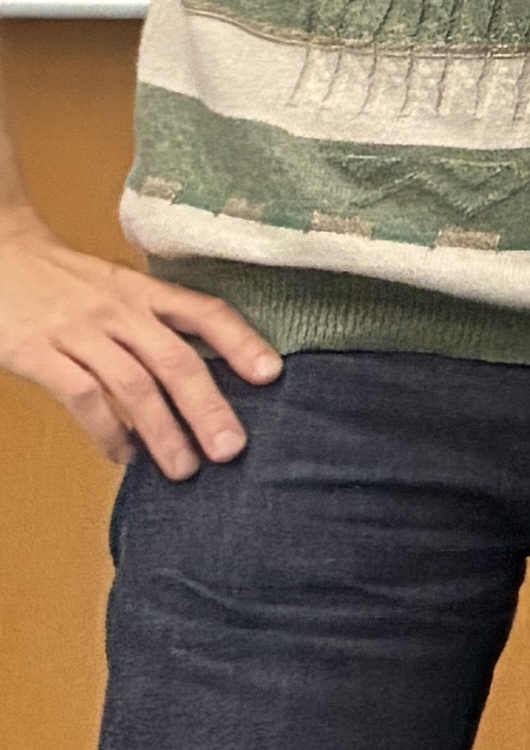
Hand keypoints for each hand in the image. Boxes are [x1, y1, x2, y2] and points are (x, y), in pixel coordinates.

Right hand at [0, 209, 276, 473]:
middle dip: (207, 407)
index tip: (271, 374)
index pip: (205, 312)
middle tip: (231, 449)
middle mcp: (119, 310)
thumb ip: (152, 321)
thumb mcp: (114, 287)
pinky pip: (83, 397)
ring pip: (134, 385)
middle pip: (175, 360)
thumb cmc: (60, 281)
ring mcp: (78, 332)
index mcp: (143, 291)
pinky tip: (124, 455)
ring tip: (184, 468)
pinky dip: (107, 430)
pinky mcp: (38, 353)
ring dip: (163, 431)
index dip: (241, 342)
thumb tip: (201, 369)